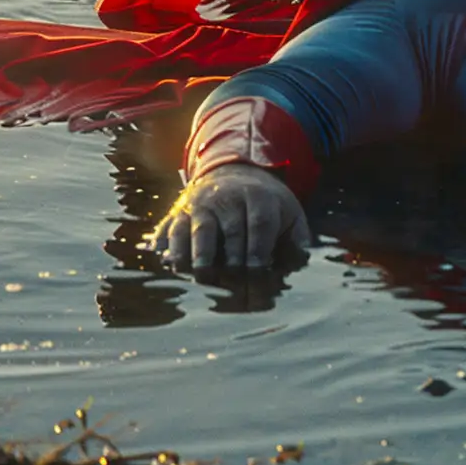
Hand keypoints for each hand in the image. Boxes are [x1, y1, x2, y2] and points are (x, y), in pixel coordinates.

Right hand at [149, 163, 309, 272]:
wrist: (230, 173)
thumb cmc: (264, 204)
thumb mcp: (289, 212)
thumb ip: (298, 238)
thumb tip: (297, 263)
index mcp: (258, 197)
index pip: (259, 226)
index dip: (258, 254)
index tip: (258, 279)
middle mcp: (226, 198)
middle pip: (228, 233)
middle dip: (232, 264)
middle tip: (236, 291)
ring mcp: (198, 204)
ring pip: (194, 230)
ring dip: (196, 255)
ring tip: (200, 275)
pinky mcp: (177, 212)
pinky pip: (168, 230)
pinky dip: (167, 247)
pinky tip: (171, 265)